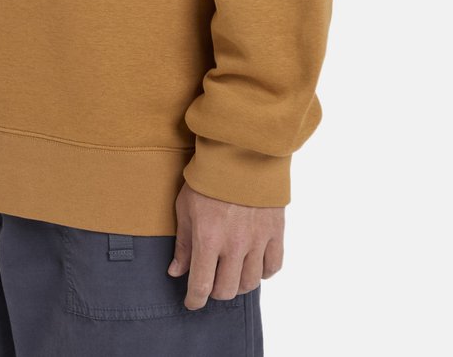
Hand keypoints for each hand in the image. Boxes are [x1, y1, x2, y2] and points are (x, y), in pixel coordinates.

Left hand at [167, 181, 284, 309]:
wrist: (241, 151)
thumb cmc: (208, 178)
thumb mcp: (185, 207)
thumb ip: (183, 244)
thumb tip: (177, 272)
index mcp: (208, 239)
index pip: (201, 286)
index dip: (194, 300)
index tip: (192, 302)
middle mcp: (234, 245)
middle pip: (227, 290)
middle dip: (215, 291)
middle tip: (210, 281)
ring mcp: (258, 239)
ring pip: (250, 282)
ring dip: (238, 283)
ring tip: (231, 272)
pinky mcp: (275, 231)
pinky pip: (273, 266)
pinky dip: (263, 272)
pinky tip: (254, 263)